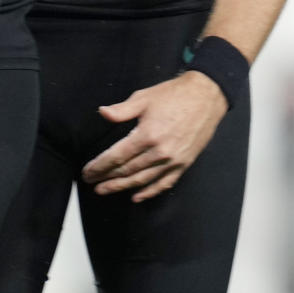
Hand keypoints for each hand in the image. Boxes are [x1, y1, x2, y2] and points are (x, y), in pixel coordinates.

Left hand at [81, 70, 226, 202]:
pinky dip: (150, 192)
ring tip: (105, 190)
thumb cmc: (174, 95)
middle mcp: (160, 152)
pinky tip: (137, 197)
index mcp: (147, 135)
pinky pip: (165, 183)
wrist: (206, 97)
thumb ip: (121, 110)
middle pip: (128, 171)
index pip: (117, 156)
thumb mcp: (143, 98)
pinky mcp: (184, 163)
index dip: (100, 166)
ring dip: (122, 187)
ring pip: (143, 180)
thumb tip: (102, 113)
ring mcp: (173, 160)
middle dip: (107, 178)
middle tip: (91, 183)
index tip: (87, 172)